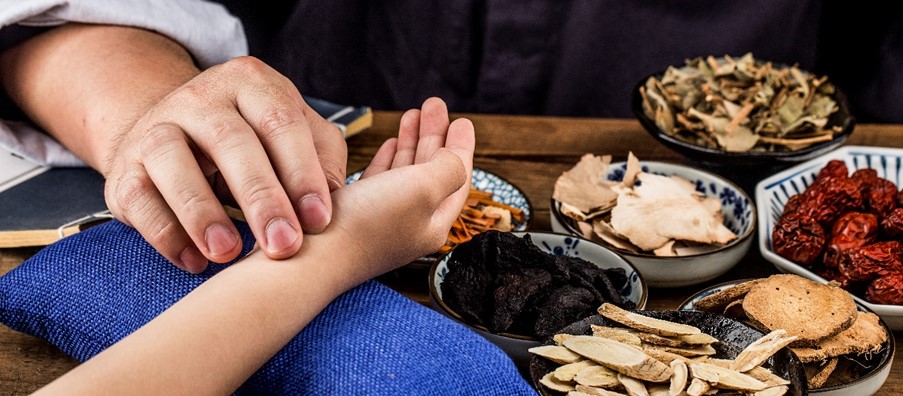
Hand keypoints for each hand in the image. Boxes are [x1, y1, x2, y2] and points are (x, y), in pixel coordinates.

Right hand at [103, 56, 346, 272]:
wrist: (173, 133)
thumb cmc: (252, 142)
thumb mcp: (293, 137)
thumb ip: (320, 161)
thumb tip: (332, 206)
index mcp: (251, 83)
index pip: (281, 122)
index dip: (302, 172)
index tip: (319, 220)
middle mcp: (201, 98)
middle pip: (231, 141)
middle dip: (261, 198)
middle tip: (284, 245)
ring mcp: (156, 129)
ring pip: (173, 162)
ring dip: (202, 212)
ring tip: (229, 253)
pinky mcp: (124, 168)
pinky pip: (138, 199)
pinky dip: (165, 233)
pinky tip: (194, 261)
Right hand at [326, 97, 474, 282]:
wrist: (307, 257)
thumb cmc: (365, 225)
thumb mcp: (422, 189)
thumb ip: (448, 169)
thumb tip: (456, 158)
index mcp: (433, 223)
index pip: (456, 178)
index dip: (461, 146)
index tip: (463, 120)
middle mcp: (410, 225)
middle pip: (432, 172)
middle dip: (435, 136)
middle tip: (434, 106)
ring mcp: (381, 222)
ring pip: (406, 173)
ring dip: (412, 142)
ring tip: (412, 115)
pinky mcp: (354, 217)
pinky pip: (380, 180)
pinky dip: (389, 158)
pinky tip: (390, 144)